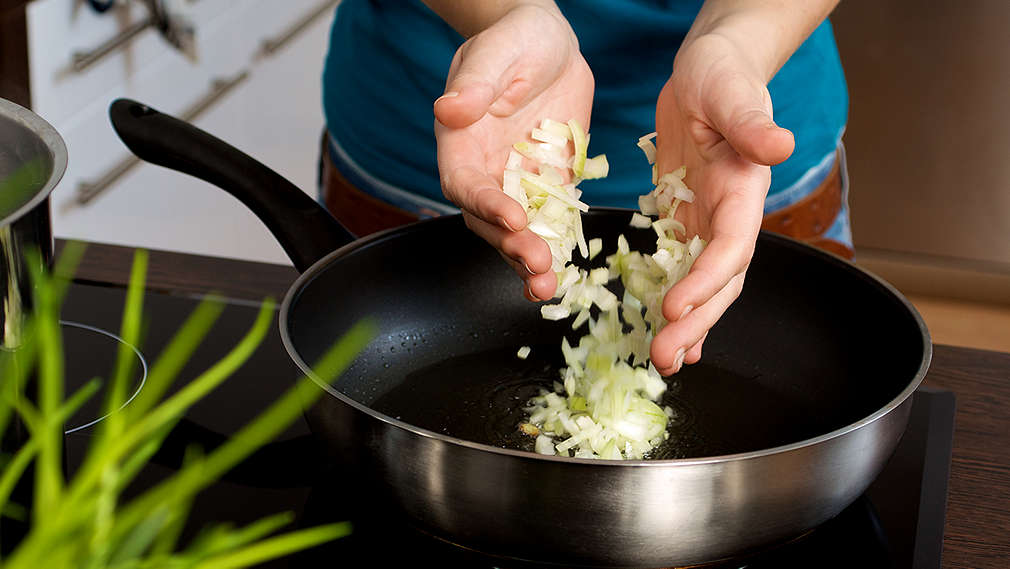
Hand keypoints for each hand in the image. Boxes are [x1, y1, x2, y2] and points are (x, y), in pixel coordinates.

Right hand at [433, 4, 593, 301]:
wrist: (550, 46)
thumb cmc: (515, 40)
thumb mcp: (496, 52)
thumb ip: (475, 83)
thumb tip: (449, 109)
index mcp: (462, 143)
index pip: (465, 183)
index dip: (484, 204)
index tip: (512, 217)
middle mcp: (486, 172)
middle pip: (488, 221)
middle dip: (510, 246)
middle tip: (537, 265)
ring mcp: (519, 185)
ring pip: (516, 234)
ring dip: (529, 262)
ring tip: (547, 285)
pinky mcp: (551, 189)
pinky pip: (551, 226)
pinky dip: (555, 251)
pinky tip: (565, 275)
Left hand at [650, 32, 794, 374]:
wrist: (708, 73)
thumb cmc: (722, 75)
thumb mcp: (731, 93)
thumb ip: (751, 122)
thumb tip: (780, 145)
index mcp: (744, 191)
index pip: (730, 247)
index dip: (706, 281)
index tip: (675, 307)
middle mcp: (730, 216)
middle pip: (719, 281)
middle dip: (695, 322)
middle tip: (665, 358)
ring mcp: (707, 221)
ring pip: (701, 284)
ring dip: (686, 323)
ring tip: (664, 359)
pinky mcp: (684, 219)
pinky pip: (679, 267)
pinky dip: (673, 299)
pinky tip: (661, 327)